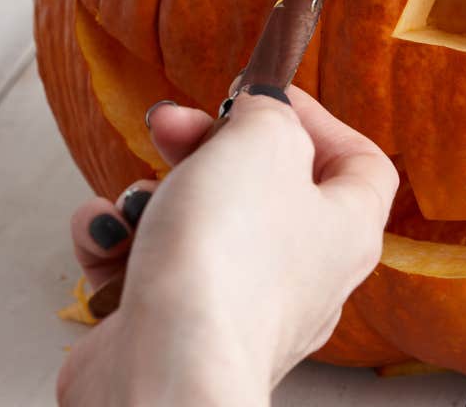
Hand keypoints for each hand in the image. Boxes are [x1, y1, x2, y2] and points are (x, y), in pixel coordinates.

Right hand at [57, 88, 397, 405]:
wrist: (166, 367)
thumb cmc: (228, 260)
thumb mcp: (263, 141)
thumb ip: (270, 113)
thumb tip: (262, 110)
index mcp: (345, 230)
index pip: (359, 164)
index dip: (317, 120)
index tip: (266, 98)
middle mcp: (301, 274)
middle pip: (260, 186)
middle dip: (204, 146)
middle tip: (169, 125)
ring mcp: (236, 307)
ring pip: (193, 225)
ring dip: (150, 197)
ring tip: (137, 203)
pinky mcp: (174, 331)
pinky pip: (146, 268)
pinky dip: (119, 244)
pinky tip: (106, 238)